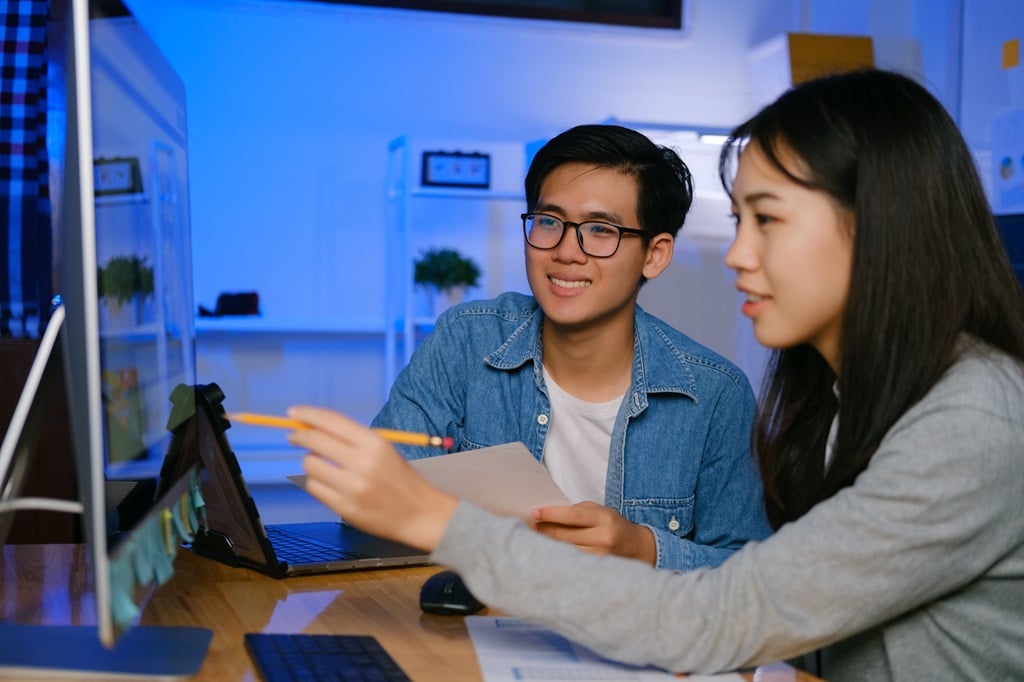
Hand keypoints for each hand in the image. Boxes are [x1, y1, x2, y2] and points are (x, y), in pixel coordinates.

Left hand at [288, 405, 457, 551]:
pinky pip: (314, 487)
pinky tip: (326, 481)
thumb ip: (352, 439)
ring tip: (322, 465)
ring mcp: (352, 487)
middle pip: (315, 441)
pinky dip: (315, 481)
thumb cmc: (400, 478)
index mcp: (374, 443)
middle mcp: (363, 463)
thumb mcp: (384, 449)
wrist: (420, 513)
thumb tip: (314, 427)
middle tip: (294, 436)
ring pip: (310, 465)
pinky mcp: (345, 508)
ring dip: (311, 462)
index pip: (332, 421)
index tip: (293, 412)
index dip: (308, 414)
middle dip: (300, 436)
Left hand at [531, 501, 656, 564]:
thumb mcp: (599, 510)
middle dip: (545, 530)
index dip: (551, 514)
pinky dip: (559, 556)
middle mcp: (603, 538)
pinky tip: (550, 552)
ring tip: (537, 539)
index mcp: (603, 519)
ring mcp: (600, 557)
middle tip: (532, 527)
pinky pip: (571, 561)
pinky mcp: (596, 570)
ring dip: (549, 545)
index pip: (571, 516)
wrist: (636, 547)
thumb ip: (576, 511)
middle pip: (564, 535)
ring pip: (565, 551)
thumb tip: (547, 515)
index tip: (535, 513)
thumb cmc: (612, 524)